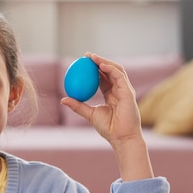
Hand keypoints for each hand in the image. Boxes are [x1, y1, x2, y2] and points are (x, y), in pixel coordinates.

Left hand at [61, 53, 152, 180]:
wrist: (121, 137)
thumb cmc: (108, 128)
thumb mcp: (89, 114)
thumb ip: (78, 106)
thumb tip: (63, 99)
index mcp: (111, 95)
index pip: (103, 78)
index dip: (94, 69)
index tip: (82, 63)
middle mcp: (119, 90)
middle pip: (110, 71)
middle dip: (99, 61)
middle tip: (86, 56)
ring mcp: (125, 90)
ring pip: (116, 70)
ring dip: (105, 62)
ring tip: (93, 57)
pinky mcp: (129, 92)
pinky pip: (119, 77)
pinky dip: (111, 69)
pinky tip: (101, 65)